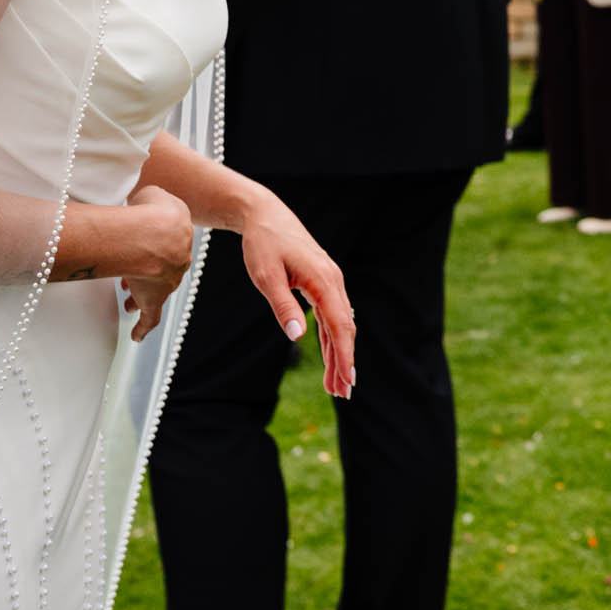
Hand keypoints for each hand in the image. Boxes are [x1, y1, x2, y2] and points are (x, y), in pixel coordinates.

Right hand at [118, 185, 195, 342]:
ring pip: (153, 291)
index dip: (153, 247)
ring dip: (139, 296)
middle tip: (135, 279)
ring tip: (128, 304)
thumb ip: (149, 199)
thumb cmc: (153, 212)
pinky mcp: (153, 300)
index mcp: (178, 236)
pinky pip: (149, 318)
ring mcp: (166, 282)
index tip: (142, 250)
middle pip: (162, 269)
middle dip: (148, 273)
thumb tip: (139, 201)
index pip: (167, 244)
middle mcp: (177, 261)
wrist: (156, 234)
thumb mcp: (153, 195)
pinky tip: (137, 336)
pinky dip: (143, 327)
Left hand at [236, 192, 356, 398]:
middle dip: (344, 362)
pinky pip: (331, 315)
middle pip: (344, 329)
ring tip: (335, 384)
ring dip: (338, 353)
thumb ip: (284, 306)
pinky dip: (331, 338)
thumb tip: (297, 337)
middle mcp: (333, 282)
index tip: (348, 380)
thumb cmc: (263, 245)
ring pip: (339, 324)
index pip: (340, 325)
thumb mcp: (266, 277)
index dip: (345, 355)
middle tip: (342, 393)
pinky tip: (330, 355)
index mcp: (323, 280)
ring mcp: (330, 282)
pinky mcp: (322, 283)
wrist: (265, 216)